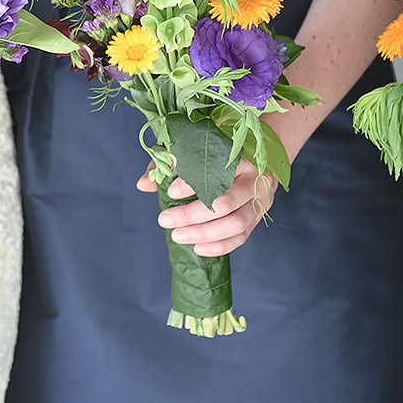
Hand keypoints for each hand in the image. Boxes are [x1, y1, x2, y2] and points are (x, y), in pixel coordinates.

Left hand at [136, 159, 277, 255]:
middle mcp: (254, 180)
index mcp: (239, 157)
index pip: (217, 171)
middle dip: (192, 215)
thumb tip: (143, 184)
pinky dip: (219, 246)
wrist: (253, 162)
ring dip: (204, 234)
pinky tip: (197, 248)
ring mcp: (259, 201)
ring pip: (235, 223)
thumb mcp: (193, 154)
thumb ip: (167, 165)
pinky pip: (241, 237)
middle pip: (225, 203)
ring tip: (178, 236)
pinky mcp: (257, 218)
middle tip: (165, 220)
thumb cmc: (217, 158)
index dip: (192, 183)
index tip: (171, 192)